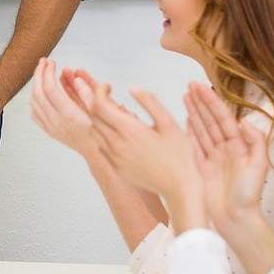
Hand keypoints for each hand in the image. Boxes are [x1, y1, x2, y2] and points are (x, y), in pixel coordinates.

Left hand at [29, 58, 99, 156]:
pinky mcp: (50, 131)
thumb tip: (75, 75)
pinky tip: (40, 93)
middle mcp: (56, 121)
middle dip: (39, 74)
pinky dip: (35, 100)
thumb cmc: (102, 132)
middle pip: (38, 92)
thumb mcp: (99, 108)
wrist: (99, 153)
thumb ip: (86, 90)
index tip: (52, 62)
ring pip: (34, 102)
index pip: (49, 88)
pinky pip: (35, 113)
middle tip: (44, 62)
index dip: (48, 72)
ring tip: (42, 73)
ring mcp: (51, 127)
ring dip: (35, 85)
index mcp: (68, 114)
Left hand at [89, 84, 202, 228]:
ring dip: (99, 118)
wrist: (180, 188)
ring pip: (95, 132)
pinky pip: (101, 146)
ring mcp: (115, 158)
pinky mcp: (117, 168)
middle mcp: (117, 145)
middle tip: (107, 93)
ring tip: (115, 112)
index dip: (99, 91)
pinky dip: (103, 134)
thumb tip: (132, 88)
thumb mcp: (169, 123)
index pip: (99, 105)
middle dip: (95, 100)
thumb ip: (150, 102)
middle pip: (93, 116)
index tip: (108, 86)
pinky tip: (118, 131)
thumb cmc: (180, 156)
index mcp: (130, 131)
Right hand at [184, 83, 269, 234]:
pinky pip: (194, 145)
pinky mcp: (201, 168)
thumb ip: (255, 141)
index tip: (202, 87)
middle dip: (201, 102)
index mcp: (238, 146)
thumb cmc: (248, 197)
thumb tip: (242, 121)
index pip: (223, 117)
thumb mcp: (258, 166)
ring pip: (201, 129)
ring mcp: (212, 158)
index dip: (212, 101)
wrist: (236, 220)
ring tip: (185, 96)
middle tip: (190, 85)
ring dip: (194, 112)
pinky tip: (185, 119)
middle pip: (210, 119)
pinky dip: (189, 131)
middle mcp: (225, 149)